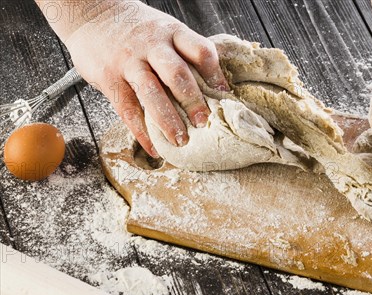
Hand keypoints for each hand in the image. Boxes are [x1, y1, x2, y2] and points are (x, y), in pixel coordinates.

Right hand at [63, 1, 228, 156]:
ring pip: (152, 93)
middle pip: (177, 74)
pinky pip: (128, 109)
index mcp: (172, 33)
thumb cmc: (135, 29)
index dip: (215, 75)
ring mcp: (129, 62)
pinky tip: (153, 147)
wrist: (91, 13)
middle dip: (193, 101)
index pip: (200, 51)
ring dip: (169, 120)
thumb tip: (214, 84)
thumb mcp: (163, 30)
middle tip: (204, 123)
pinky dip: (141, 132)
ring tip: (181, 140)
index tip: (224, 96)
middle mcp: (152, 46)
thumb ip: (183, 52)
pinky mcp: (110, 78)